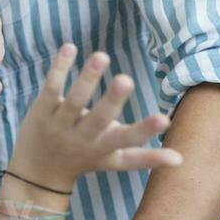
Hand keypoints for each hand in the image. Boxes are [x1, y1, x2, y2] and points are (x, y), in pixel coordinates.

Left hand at [11, 46, 182, 191]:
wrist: (37, 172)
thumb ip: (145, 158)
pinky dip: (60, 68)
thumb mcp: (114, 161)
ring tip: (101, 56)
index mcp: (105, 148)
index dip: (146, 131)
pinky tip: (69, 47)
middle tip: (126, 80)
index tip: (165, 119)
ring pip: (74, 101)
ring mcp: (61, 123)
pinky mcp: (42, 109)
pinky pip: (52, 87)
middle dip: (113, 101)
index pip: (128, 141)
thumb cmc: (84, 159)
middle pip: (99, 119)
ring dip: (87, 79)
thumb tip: (181, 158)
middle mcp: (83, 137)